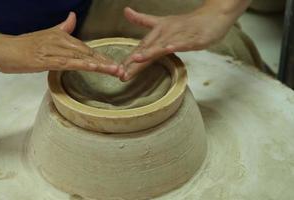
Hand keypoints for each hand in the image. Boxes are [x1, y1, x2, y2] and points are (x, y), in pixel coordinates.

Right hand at [0, 12, 122, 75]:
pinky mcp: (46, 60)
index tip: (114, 64)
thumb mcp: (45, 35)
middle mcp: (60, 41)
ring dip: (99, 64)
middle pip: (87, 52)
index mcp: (61, 37)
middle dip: (105, 62)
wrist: (2, 49)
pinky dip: (82, 64)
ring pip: (81, 57)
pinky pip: (67, 62)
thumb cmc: (23, 45)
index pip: (86, 48)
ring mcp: (53, 50)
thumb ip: (62, 28)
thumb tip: (72, 17)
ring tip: (114, 71)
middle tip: (122, 70)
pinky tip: (93, 67)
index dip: (101, 57)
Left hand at [120, 7, 234, 80]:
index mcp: (158, 31)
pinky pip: (184, 41)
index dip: (129, 60)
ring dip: (150, 52)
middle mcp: (166, 32)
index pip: (141, 48)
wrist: (212, 15)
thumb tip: (125, 11)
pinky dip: (177, 44)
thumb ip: (143, 20)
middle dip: (134, 62)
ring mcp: (180, 34)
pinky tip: (169, 48)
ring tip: (137, 59)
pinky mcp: (194, 37)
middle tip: (122, 73)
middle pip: (148, 48)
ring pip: (163, 45)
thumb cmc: (186, 23)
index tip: (117, 72)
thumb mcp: (162, 22)